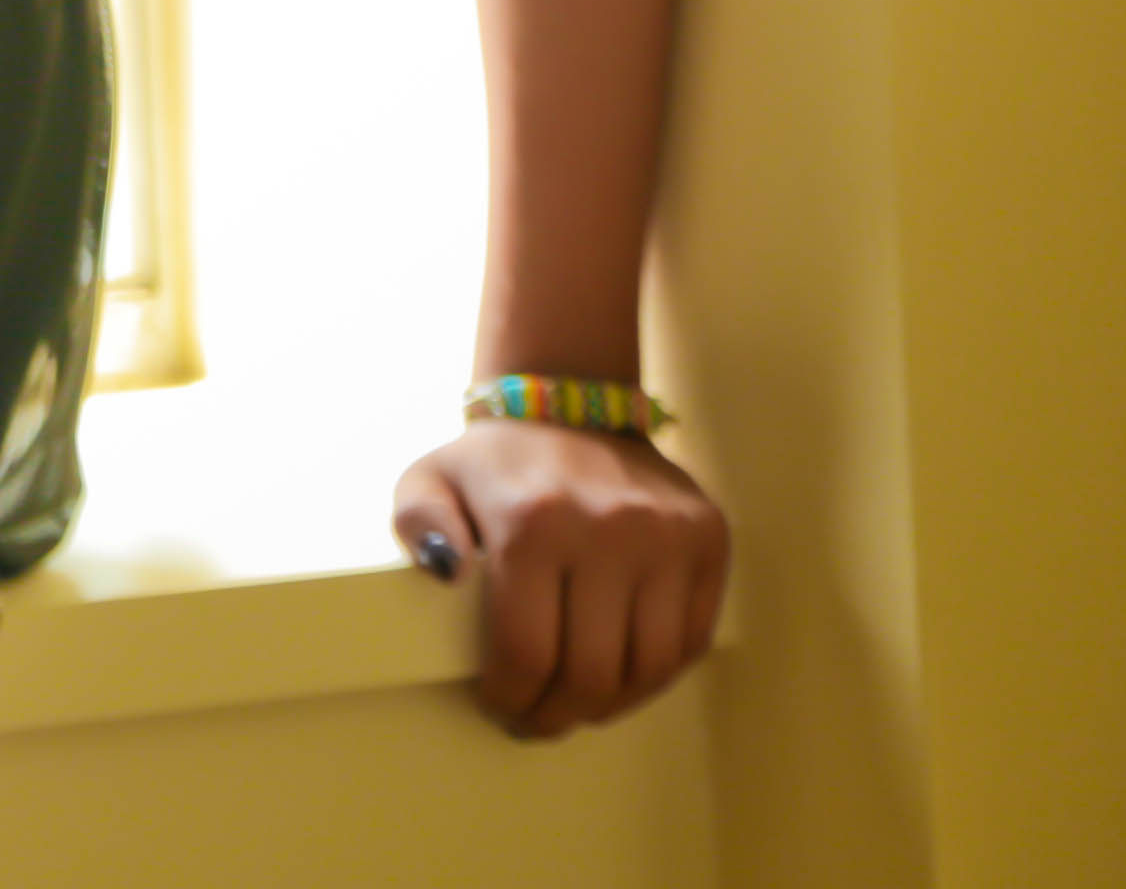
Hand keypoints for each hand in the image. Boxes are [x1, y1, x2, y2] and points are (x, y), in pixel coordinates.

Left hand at [391, 419, 729, 735]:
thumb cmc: (494, 463)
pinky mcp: (708, 538)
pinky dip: (657, 676)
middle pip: (591, 671)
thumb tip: (444, 571)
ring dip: (612, 706)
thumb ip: (418, 523)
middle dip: (559, 714)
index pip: (527, 649)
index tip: (501, 708)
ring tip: (579, 708)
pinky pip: (690, 639)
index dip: (513, 697)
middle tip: (537, 722)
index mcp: (533, 520)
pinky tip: (622, 681)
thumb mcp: (429, 478)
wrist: (571, 404)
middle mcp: (608, 528)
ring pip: (650, 666)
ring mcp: (667, 534)